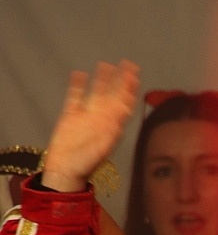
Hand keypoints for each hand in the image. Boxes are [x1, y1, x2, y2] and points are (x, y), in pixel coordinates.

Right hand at [42, 60, 139, 191]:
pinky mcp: (70, 117)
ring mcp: (86, 117)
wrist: (66, 170)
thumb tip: (123, 110)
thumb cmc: (86, 163)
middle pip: (113, 95)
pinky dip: (77, 86)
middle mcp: (101, 119)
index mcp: (112, 126)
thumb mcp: (103, 145)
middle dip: (121, 80)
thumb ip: (113, 127)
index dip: (130, 89)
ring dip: (102, 80)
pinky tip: (79, 74)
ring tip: (106, 64)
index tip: (135, 74)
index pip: (125, 104)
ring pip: (96, 93)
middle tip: (128, 63)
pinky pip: (75, 97)